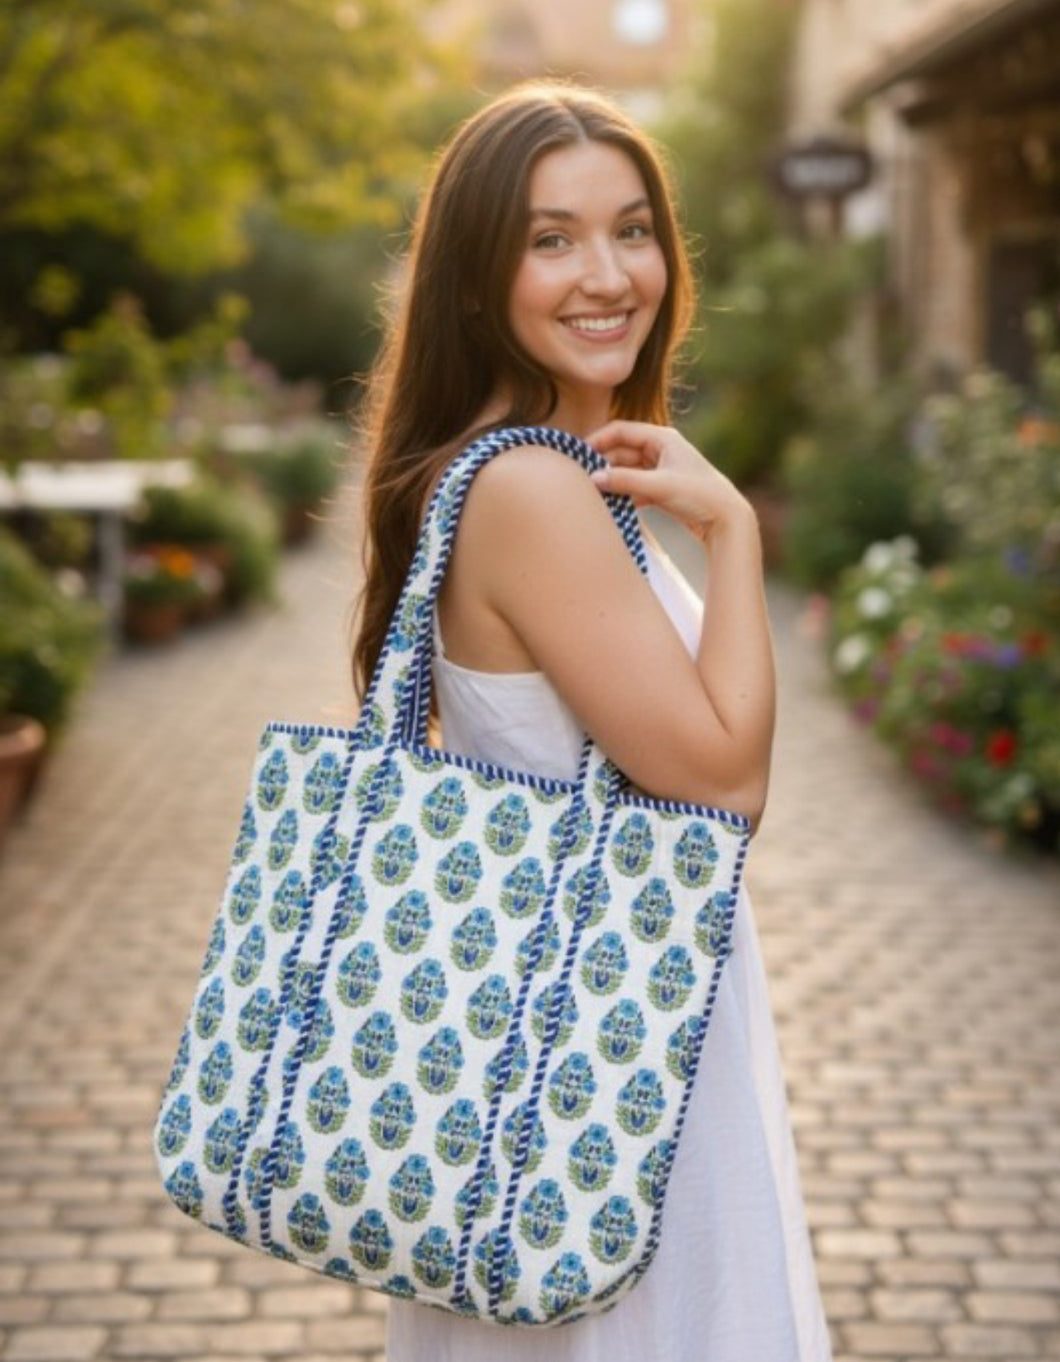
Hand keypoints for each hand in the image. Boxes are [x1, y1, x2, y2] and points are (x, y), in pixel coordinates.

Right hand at [587, 420, 751, 542]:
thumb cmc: (699, 495)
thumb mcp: (659, 486)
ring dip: (612, 481)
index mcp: (663, 438)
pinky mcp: (663, 490)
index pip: (621, 430)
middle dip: (602, 463)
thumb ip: (624, 481)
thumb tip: (592, 478)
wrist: (728, 520)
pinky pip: (635, 487)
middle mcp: (662, 449)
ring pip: (627, 471)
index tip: (577, 454)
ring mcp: (662, 470)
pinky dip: (624, 494)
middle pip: (622, 451)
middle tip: (581, 478)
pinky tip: (612, 505)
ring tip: (593, 494)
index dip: (597, 440)